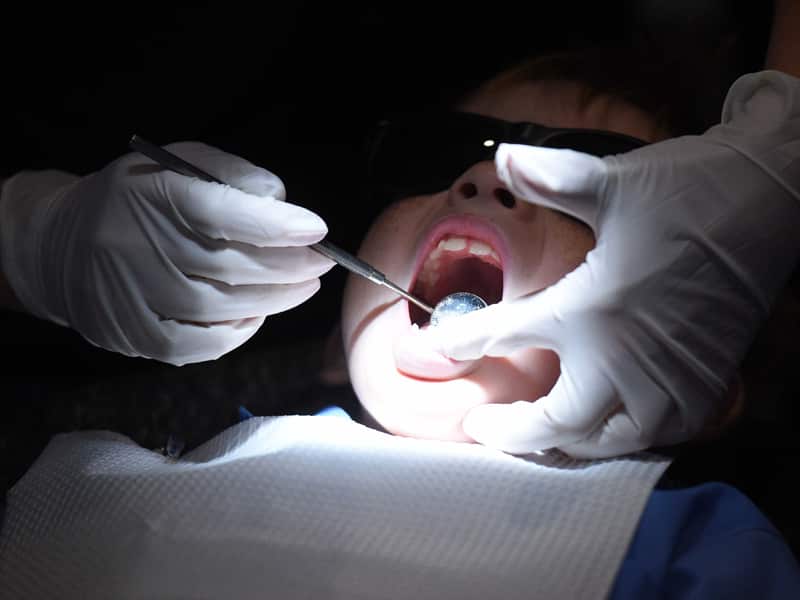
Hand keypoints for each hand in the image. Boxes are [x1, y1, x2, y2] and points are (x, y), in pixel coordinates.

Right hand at [0, 142, 333, 364]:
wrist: (61, 246)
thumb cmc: (138, 200)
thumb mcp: (178, 165)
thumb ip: (232, 175)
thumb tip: (282, 202)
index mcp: (151, 193)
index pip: (222, 211)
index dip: (277, 225)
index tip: (317, 229)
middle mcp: (136, 245)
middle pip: (230, 266)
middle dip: (289, 267)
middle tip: (323, 263)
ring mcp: (130, 296)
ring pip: (220, 308)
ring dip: (274, 300)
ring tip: (304, 287)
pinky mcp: (132, 334)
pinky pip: (197, 346)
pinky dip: (236, 333)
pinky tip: (258, 315)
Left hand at [418, 70, 799, 457]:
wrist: (770, 202)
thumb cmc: (688, 192)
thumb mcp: (612, 182)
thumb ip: (551, 178)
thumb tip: (504, 158)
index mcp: (593, 308)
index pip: (508, 335)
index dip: (466, 342)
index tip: (438, 348)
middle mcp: (627, 358)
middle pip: (556, 422)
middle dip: (512, 432)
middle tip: (482, 427)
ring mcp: (668, 382)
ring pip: (605, 442)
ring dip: (564, 444)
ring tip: (534, 435)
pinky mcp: (703, 389)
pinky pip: (652, 438)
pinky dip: (618, 441)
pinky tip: (599, 428)